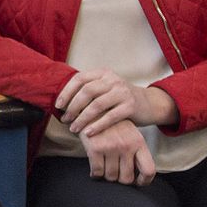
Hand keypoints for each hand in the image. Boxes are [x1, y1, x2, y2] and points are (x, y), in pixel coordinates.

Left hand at [55, 69, 176, 137]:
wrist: (148, 104)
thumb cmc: (118, 99)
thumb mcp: (104, 89)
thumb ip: (87, 91)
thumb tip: (60, 104)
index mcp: (103, 73)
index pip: (80, 79)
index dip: (66, 92)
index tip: (58, 106)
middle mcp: (113, 80)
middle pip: (87, 91)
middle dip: (73, 107)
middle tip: (65, 119)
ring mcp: (123, 92)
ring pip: (97, 105)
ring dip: (82, 118)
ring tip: (74, 128)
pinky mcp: (131, 106)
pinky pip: (110, 117)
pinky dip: (97, 125)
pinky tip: (88, 133)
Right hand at [79, 119, 156, 185]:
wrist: (93, 109)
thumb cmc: (113, 125)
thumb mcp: (130, 134)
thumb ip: (136, 152)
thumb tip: (138, 175)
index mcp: (139, 142)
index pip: (148, 170)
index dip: (143, 181)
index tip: (137, 182)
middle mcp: (127, 146)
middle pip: (126, 178)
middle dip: (120, 179)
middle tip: (115, 173)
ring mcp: (111, 147)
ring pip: (111, 177)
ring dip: (106, 176)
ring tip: (104, 168)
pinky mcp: (95, 148)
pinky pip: (97, 172)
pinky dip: (95, 174)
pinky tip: (94, 170)